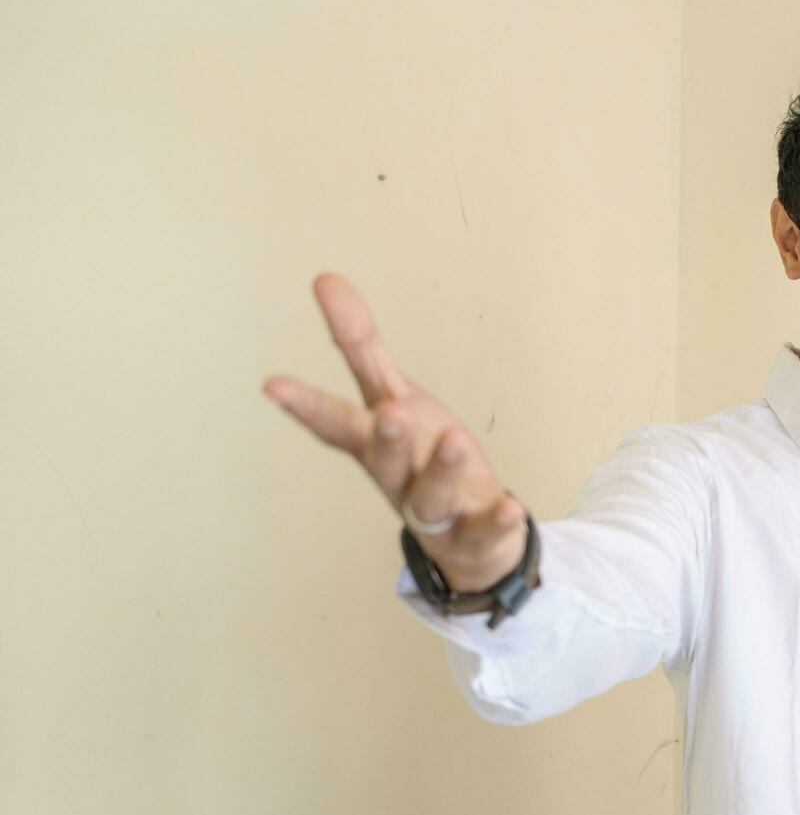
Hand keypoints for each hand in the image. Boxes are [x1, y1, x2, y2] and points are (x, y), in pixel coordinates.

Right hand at [262, 272, 527, 592]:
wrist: (462, 537)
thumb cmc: (419, 457)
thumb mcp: (391, 396)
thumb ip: (359, 344)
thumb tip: (324, 277)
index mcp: (374, 443)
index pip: (335, 423)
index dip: (305, 406)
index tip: (272, 384)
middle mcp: (399, 477)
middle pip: (384, 461)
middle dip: (385, 440)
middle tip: (389, 414)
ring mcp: (435, 508)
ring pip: (431, 495)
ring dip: (441, 470)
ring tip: (454, 440)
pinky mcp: (475, 531)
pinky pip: (484, 528)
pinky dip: (497, 520)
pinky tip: (511, 507)